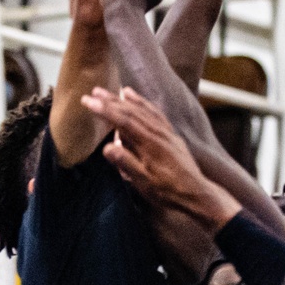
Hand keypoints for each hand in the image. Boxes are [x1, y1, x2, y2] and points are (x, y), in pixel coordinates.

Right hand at [82, 87, 239, 230]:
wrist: (196, 194)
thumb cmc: (168, 191)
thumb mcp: (143, 182)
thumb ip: (126, 164)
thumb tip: (107, 148)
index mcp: (149, 143)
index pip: (122, 120)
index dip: (104, 110)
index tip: (87, 101)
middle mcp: (158, 132)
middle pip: (132, 111)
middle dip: (111, 100)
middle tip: (93, 92)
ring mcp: (166, 132)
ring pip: (144, 110)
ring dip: (127, 99)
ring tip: (114, 91)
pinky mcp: (172, 135)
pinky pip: (156, 113)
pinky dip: (145, 104)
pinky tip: (139, 101)